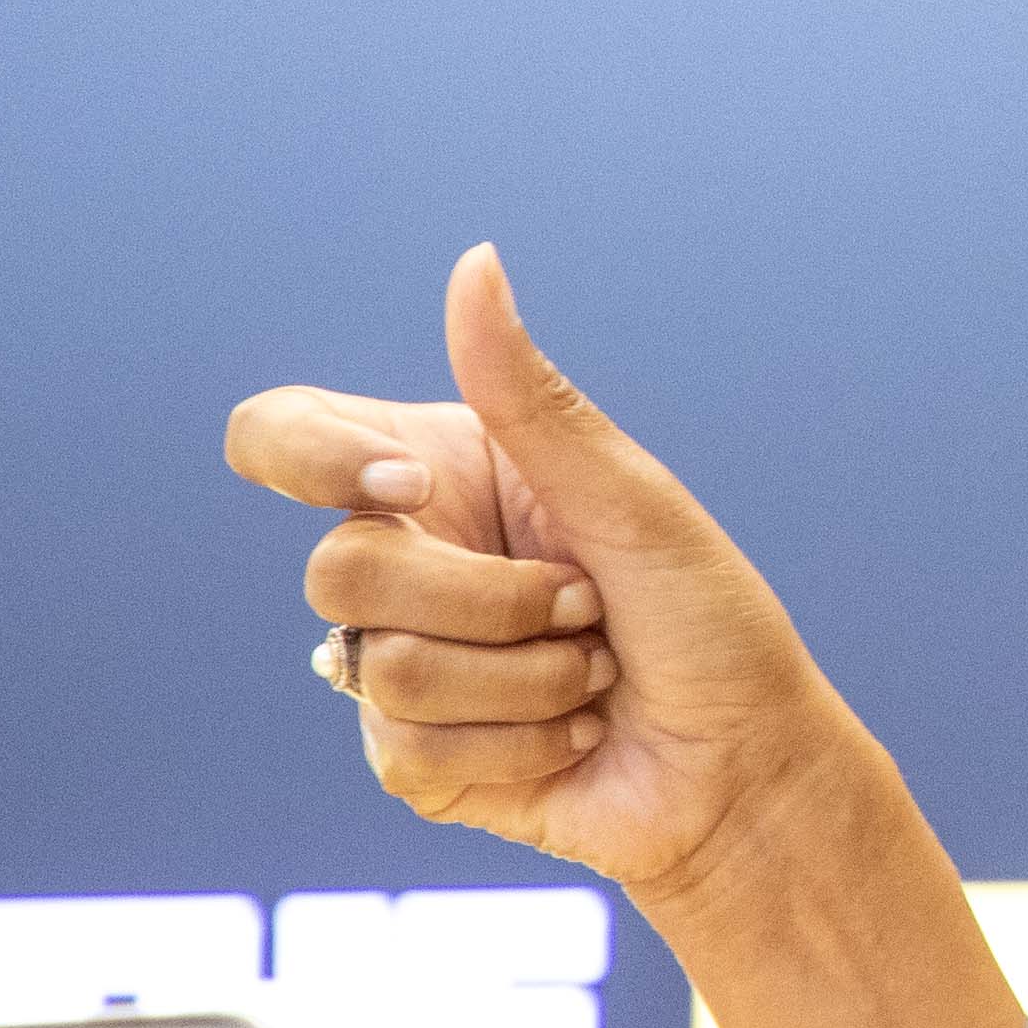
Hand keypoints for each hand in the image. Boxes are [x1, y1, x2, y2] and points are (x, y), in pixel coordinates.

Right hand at [222, 244, 871, 904]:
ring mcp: (398, 666)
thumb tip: (475, 262)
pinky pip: (407, 750)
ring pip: (382, 668)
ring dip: (525, 680)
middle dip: (492, 602)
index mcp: (439, 473)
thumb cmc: (705, 618)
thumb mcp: (628, 497)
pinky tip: (571, 737)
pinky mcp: (414, 759)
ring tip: (592, 675)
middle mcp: (405, 562)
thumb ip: (531, 394)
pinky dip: (521, 744)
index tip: (409, 487)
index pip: (282, 434)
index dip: (313, 457)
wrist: (745, 765)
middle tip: (587, 607)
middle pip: (339, 571)